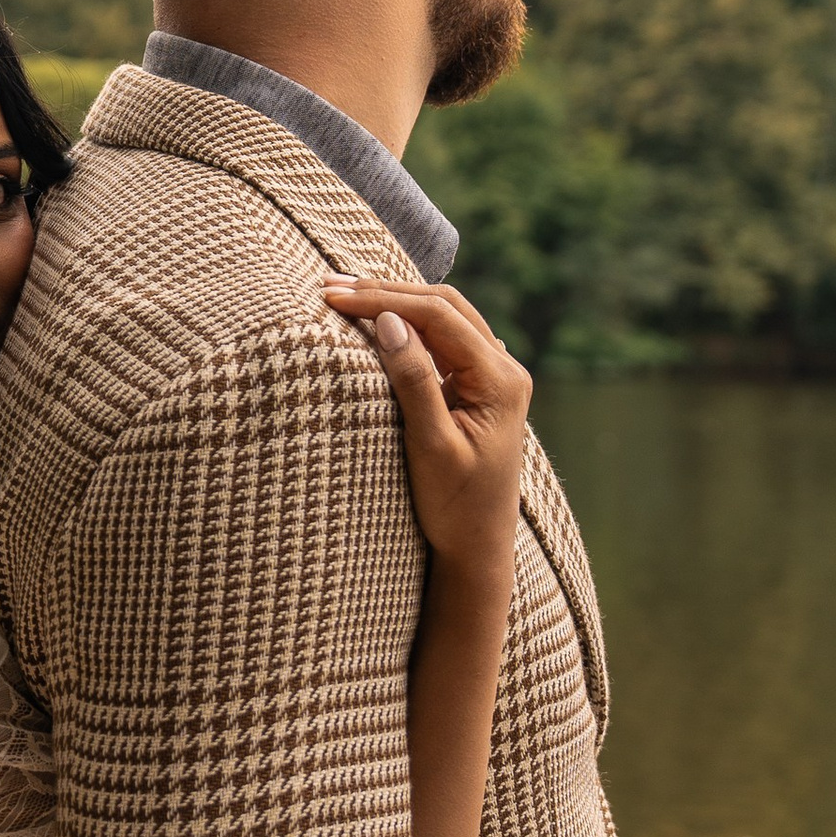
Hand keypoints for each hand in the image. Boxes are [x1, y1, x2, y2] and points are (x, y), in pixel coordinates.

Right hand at [325, 279, 531, 571]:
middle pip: (444, 306)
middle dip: (387, 291)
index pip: (439, 316)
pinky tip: (375, 318)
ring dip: (395, 301)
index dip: (385, 299)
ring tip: (344, 293)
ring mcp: (492, 376)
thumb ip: (414, 381)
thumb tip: (388, 321)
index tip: (336, 298)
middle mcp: (504, 368)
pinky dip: (406, 323)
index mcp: (501, 380)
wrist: (478, 549)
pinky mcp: (475, 386)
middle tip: (330, 287)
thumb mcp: (430, 446)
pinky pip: (441, 339)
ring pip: (443, 316)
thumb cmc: (455, 507)